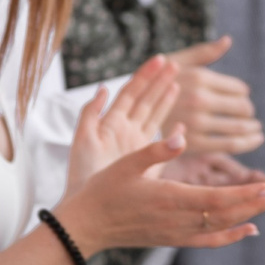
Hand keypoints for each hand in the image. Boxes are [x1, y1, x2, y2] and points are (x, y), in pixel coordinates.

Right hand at [53, 55, 264, 252]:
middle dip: (256, 205)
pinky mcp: (172, 238)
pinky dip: (230, 236)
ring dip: (250, 217)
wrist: (85, 226)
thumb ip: (155, 150)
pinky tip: (249, 230)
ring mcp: (175, 233)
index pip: (215, 200)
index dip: (244, 196)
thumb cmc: (102, 190)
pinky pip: (208, 241)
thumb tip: (179, 134)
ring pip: (221, 227)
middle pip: (225, 214)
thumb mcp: (125, 164)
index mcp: (168, 199)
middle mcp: (176, 220)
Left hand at [63, 56, 183, 196]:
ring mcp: (137, 145)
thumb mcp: (82, 139)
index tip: (161, 59)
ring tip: (178, 83)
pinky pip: (162, 142)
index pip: (131, 92)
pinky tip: (182, 126)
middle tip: (177, 64)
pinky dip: (173, 133)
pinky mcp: (146, 162)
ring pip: (154, 116)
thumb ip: (91, 113)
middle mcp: (126, 130)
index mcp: (111, 123)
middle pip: (145, 100)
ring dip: (165, 99)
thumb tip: (102, 88)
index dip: (145, 75)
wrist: (88, 206)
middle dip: (160, 81)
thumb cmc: (82, 174)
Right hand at [165, 37, 263, 155]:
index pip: (238, 88)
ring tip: (257, 130)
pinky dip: (248, 143)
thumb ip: (205, 52)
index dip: (244, 93)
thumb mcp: (177, 61)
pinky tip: (254, 139)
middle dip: (249, 111)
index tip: (242, 97)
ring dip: (253, 128)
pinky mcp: (194, 143)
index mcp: (199, 77)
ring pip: (239, 127)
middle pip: (241, 107)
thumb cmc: (156, 82)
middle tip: (250, 114)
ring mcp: (197, 122)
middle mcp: (199, 99)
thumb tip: (228, 40)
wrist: (131, 113)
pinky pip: (229, 145)